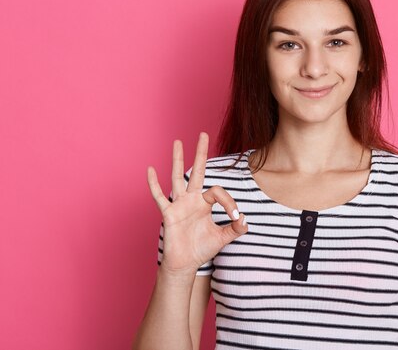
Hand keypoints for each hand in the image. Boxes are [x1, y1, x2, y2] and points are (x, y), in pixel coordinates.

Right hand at [147, 132, 246, 274]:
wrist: (186, 264)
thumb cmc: (202, 249)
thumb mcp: (223, 238)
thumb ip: (236, 229)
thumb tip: (246, 220)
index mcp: (205, 203)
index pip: (218, 191)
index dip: (230, 202)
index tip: (236, 217)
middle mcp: (192, 200)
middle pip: (197, 171)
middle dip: (201, 153)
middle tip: (203, 134)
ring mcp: (179, 205)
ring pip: (178, 178)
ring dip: (178, 160)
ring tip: (178, 142)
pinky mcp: (168, 214)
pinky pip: (159, 196)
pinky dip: (154, 184)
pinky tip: (150, 170)